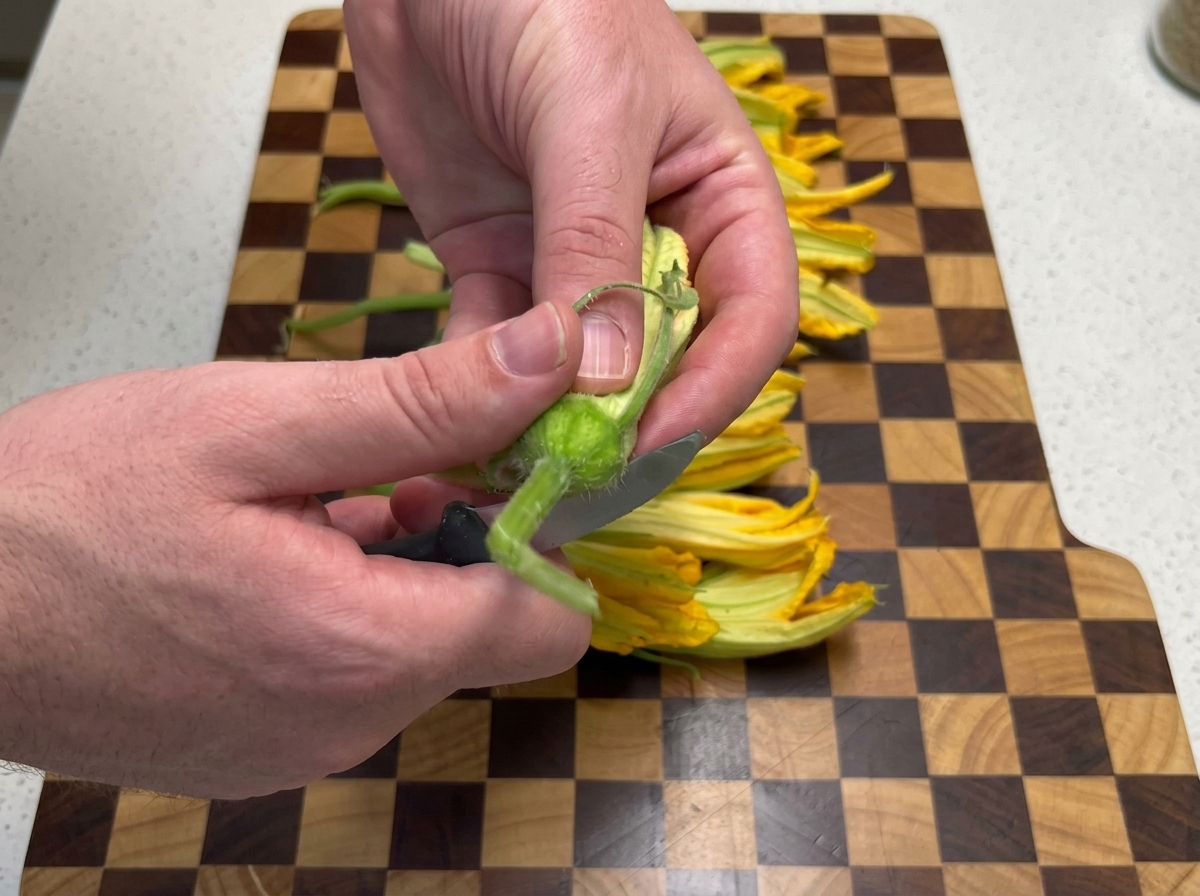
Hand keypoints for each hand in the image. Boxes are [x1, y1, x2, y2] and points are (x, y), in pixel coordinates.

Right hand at [0, 304, 589, 797]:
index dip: (545, 529)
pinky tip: (279, 551)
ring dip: (398, 566)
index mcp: (362, 649)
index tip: (506, 462)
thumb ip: (423, 401)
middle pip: (484, 630)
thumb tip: (553, 358)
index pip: (547, 619)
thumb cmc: (68, 505)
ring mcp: (301, 747)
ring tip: (315, 501)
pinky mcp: (260, 748)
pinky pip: (352, 674)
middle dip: (463, 540)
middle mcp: (346, 723)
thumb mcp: (255, 422)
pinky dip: (346, 607)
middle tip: (389, 466)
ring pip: (417, 647)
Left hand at [344, 0, 798, 451]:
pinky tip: (453, 430)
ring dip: (545, 426)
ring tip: (508, 477)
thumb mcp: (588, 113)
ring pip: (578, 373)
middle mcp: (658, 242)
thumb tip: (606, 377)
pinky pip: (498, 351)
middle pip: (666, 363)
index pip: (751, 319)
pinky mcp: (497, 269)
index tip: (651, 440)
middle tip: (574, 482)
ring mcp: (572, 263)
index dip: (715, 389)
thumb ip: (596, 244)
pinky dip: (479, 395)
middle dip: (626, 426)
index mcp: (720, 197)